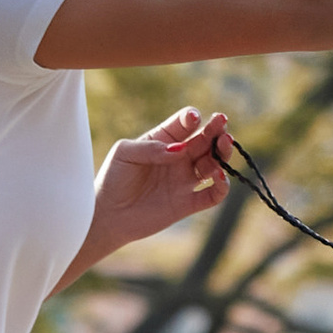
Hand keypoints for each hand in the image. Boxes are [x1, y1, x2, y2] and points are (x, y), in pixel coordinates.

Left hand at [57, 106, 229, 288]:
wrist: (108, 215)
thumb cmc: (113, 178)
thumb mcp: (125, 153)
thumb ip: (151, 148)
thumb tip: (180, 150)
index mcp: (163, 141)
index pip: (184, 124)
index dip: (192, 118)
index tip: (195, 117)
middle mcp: (179, 158)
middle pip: (205, 141)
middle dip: (216, 131)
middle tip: (222, 124)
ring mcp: (185, 180)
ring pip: (214, 164)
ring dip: (222, 153)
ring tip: (224, 144)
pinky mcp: (188, 203)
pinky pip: (213, 195)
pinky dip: (222, 186)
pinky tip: (220, 176)